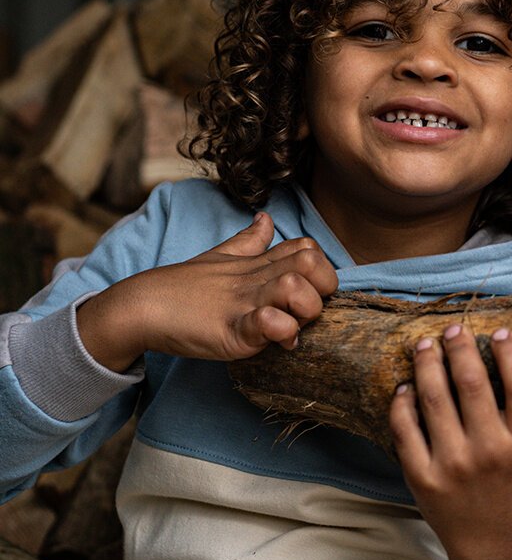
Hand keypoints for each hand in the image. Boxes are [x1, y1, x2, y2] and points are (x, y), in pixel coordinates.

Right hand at [77, 212, 338, 371]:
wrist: (140, 306)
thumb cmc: (183, 287)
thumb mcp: (222, 257)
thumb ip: (249, 241)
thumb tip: (266, 219)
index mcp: (258, 262)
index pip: (310, 249)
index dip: (321, 271)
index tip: (311, 294)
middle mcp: (257, 278)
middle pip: (314, 263)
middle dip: (323, 290)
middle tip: (306, 312)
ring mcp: (246, 302)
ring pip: (297, 289)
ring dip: (304, 311)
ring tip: (290, 327)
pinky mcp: (232, 329)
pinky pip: (268, 322)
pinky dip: (280, 330)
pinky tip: (276, 340)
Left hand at [389, 323, 511, 559]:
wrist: (493, 547)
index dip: (511, 354)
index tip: (500, 332)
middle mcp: (490, 453)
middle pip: (471, 384)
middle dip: (459, 347)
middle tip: (455, 328)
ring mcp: (453, 465)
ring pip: (433, 399)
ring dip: (427, 364)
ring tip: (425, 344)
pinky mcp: (422, 477)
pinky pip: (405, 428)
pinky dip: (402, 401)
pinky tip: (406, 385)